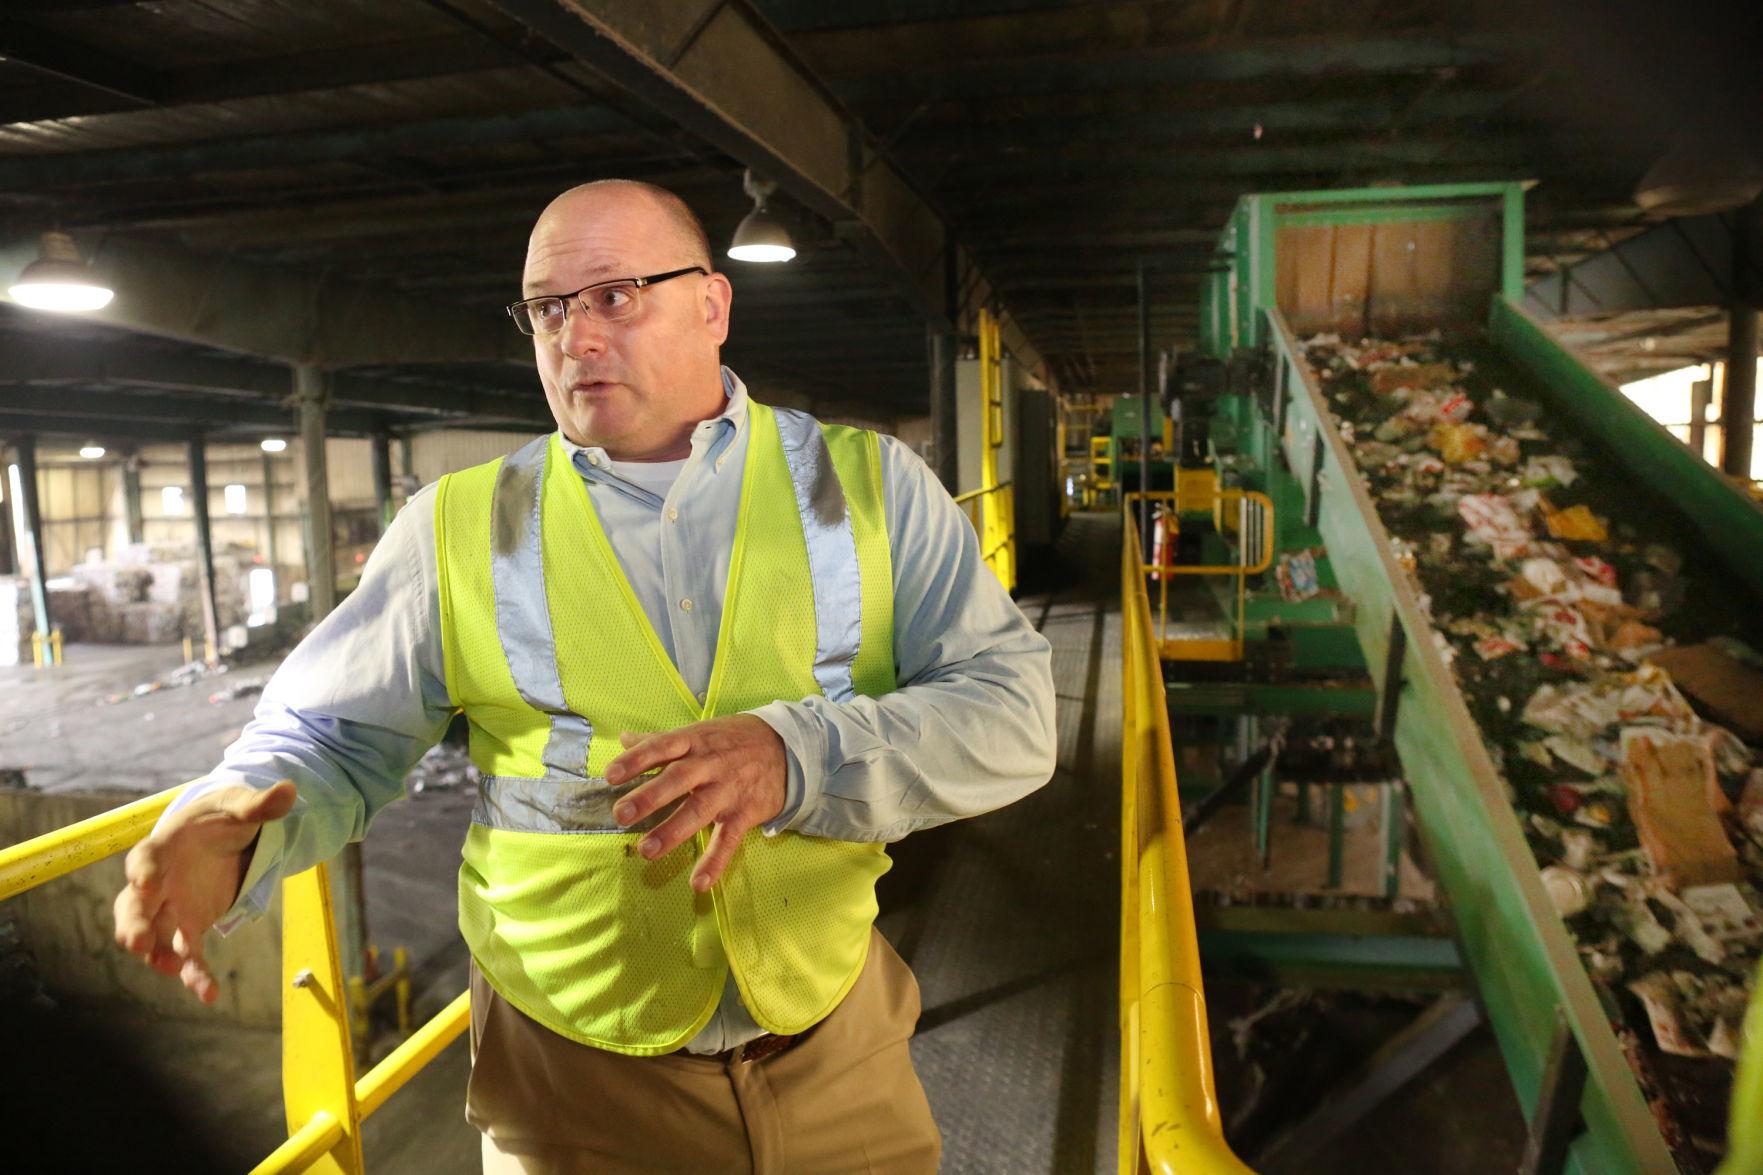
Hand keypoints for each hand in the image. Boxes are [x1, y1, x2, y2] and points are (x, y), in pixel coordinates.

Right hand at [112, 780, 297, 1003]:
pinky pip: (187, 954)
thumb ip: (260, 805)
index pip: (144, 858)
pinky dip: (195, 974)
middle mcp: (158, 882)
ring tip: (172, 969)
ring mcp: (170, 908)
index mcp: (164, 847)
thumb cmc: (222, 817)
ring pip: (152, 937)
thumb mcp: (240, 806)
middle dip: (133, 924)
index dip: (142, 869)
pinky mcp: (190, 926)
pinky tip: (209, 994)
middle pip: (133, 906)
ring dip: (157, 955)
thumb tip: (290, 790)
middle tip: (135, 942)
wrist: (222, 836)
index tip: (143, 880)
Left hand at [606, 715, 786, 891]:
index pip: (661, 748)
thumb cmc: (733, 740)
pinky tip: (698, 884)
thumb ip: (660, 740)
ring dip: (672, 832)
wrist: (789, 749)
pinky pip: (728, 840)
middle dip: (649, 797)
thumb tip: (623, 739)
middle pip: (677, 780)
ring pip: (698, 811)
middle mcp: (710, 765)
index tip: (610, 776)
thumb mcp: (700, 732)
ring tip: (648, 851)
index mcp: (695, 741)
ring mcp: (728, 790)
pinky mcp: (744, 813)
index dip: (635, 760)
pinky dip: (714, 862)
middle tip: (621, 815)